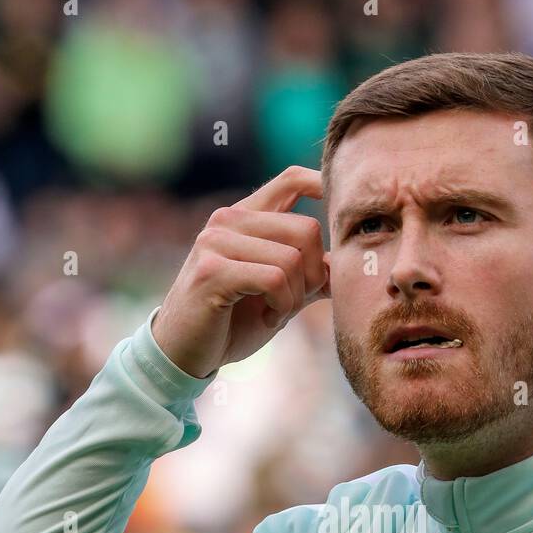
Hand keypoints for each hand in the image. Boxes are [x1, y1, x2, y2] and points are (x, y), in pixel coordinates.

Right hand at [151, 165, 329, 377]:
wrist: (184, 352)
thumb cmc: (231, 322)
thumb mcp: (278, 294)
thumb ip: (307, 275)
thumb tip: (348, 266)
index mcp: (245, 218)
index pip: (291, 180)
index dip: (322, 186)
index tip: (341, 216)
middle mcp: (228, 220)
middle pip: (306, 229)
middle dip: (315, 274)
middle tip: (296, 302)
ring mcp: (216, 242)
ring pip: (293, 258)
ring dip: (296, 297)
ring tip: (277, 313)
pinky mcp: (212, 270)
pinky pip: (275, 279)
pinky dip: (282, 306)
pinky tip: (268, 319)